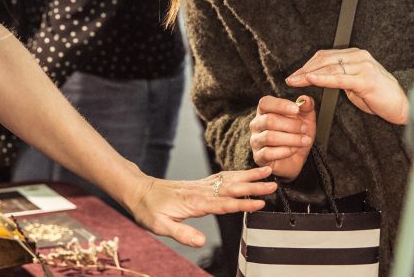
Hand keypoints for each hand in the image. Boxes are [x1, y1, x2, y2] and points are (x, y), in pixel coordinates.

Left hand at [127, 167, 277, 246]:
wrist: (139, 191)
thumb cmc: (150, 210)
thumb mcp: (161, 227)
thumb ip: (182, 234)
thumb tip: (202, 241)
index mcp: (196, 202)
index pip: (225, 204)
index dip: (243, 204)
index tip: (261, 203)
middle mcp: (202, 191)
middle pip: (233, 187)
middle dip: (254, 186)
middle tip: (274, 184)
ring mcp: (202, 186)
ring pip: (230, 178)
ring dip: (249, 175)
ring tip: (268, 170)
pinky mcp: (200, 184)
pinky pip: (223, 177)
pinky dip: (237, 174)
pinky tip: (245, 174)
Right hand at [249, 95, 314, 181]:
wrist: (296, 158)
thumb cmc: (297, 134)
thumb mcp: (306, 119)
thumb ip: (306, 107)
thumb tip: (305, 99)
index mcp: (264, 111)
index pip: (265, 103)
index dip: (281, 105)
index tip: (297, 110)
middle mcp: (256, 124)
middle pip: (269, 120)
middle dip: (291, 125)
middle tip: (305, 129)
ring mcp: (255, 141)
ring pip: (269, 136)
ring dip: (291, 139)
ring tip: (304, 140)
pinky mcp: (258, 157)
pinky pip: (268, 153)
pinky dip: (285, 151)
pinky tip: (294, 150)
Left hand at [286, 48, 408, 124]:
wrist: (401, 106)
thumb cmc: (379, 96)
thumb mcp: (356, 84)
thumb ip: (341, 77)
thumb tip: (320, 77)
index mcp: (356, 55)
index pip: (326, 55)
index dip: (308, 64)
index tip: (296, 74)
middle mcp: (359, 57)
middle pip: (325, 59)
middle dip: (305, 69)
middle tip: (291, 78)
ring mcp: (363, 67)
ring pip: (330, 67)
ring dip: (309, 74)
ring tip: (296, 81)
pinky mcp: (366, 80)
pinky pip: (339, 78)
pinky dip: (323, 78)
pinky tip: (311, 80)